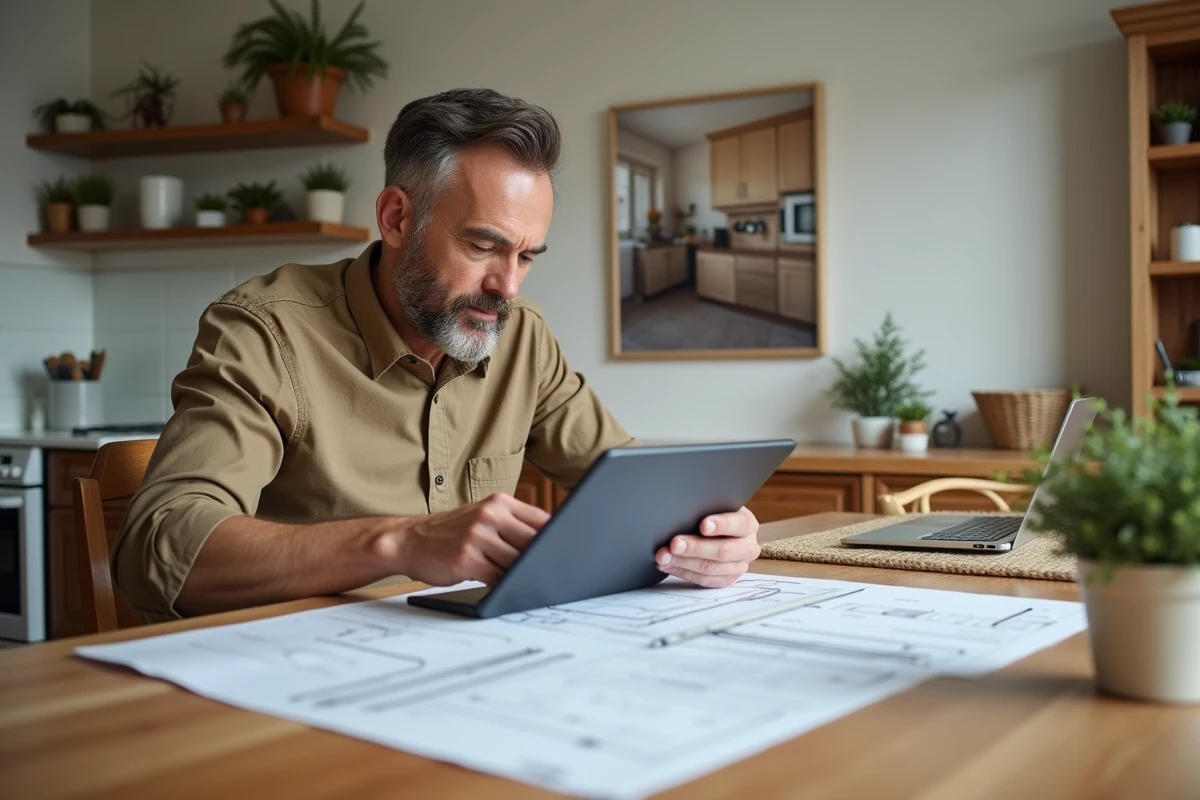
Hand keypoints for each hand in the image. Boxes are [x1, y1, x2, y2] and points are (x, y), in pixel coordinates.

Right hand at [394, 493, 549, 585]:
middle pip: (533, 542)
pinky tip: (508, 589)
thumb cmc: (451, 532)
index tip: (569, 552)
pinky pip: (498, 578)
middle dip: (545, 559)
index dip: (558, 539)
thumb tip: (551, 542)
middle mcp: (489, 515)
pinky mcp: (466, 560)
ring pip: (517, 562)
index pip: (541, 520)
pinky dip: (506, 586)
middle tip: (557, 573)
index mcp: (498, 503)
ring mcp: (477, 537)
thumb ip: (513, 524)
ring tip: (532, 583)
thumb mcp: (482, 517)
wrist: (408, 540)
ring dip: (524, 575)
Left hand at [654, 506, 759, 587]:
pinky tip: (668, 565)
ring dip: (683, 563)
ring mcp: (739, 566)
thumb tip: (683, 511)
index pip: (738, 524)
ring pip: (711, 569)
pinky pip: (705, 580)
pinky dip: (683, 572)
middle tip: (674, 544)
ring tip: (663, 556)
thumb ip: (705, 508)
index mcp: (748, 524)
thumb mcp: (714, 506)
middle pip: (723, 551)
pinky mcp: (726, 579)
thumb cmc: (714, 514)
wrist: (720, 531)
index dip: (721, 525)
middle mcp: (747, 547)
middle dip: (695, 548)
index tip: (703, 525)